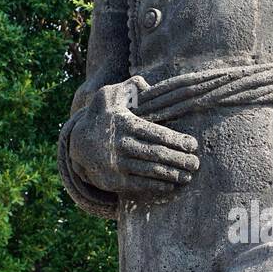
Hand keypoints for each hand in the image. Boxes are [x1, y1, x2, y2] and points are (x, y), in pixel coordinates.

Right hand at [68, 81, 199, 203]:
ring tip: (188, 176)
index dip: (177, 140)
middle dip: (179, 159)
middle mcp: (121, 144)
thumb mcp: (111, 95)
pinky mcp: (113, 181)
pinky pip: (139, 184)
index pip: (156, 133)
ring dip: (172, 174)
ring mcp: (117, 164)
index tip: (193, 145)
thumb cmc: (103, 116)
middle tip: (195, 163)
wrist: (77, 143)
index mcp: (125, 124)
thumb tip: (148, 86)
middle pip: (157, 154)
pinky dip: (157, 185)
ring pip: (150, 170)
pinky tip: (171, 185)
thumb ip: (131, 86)